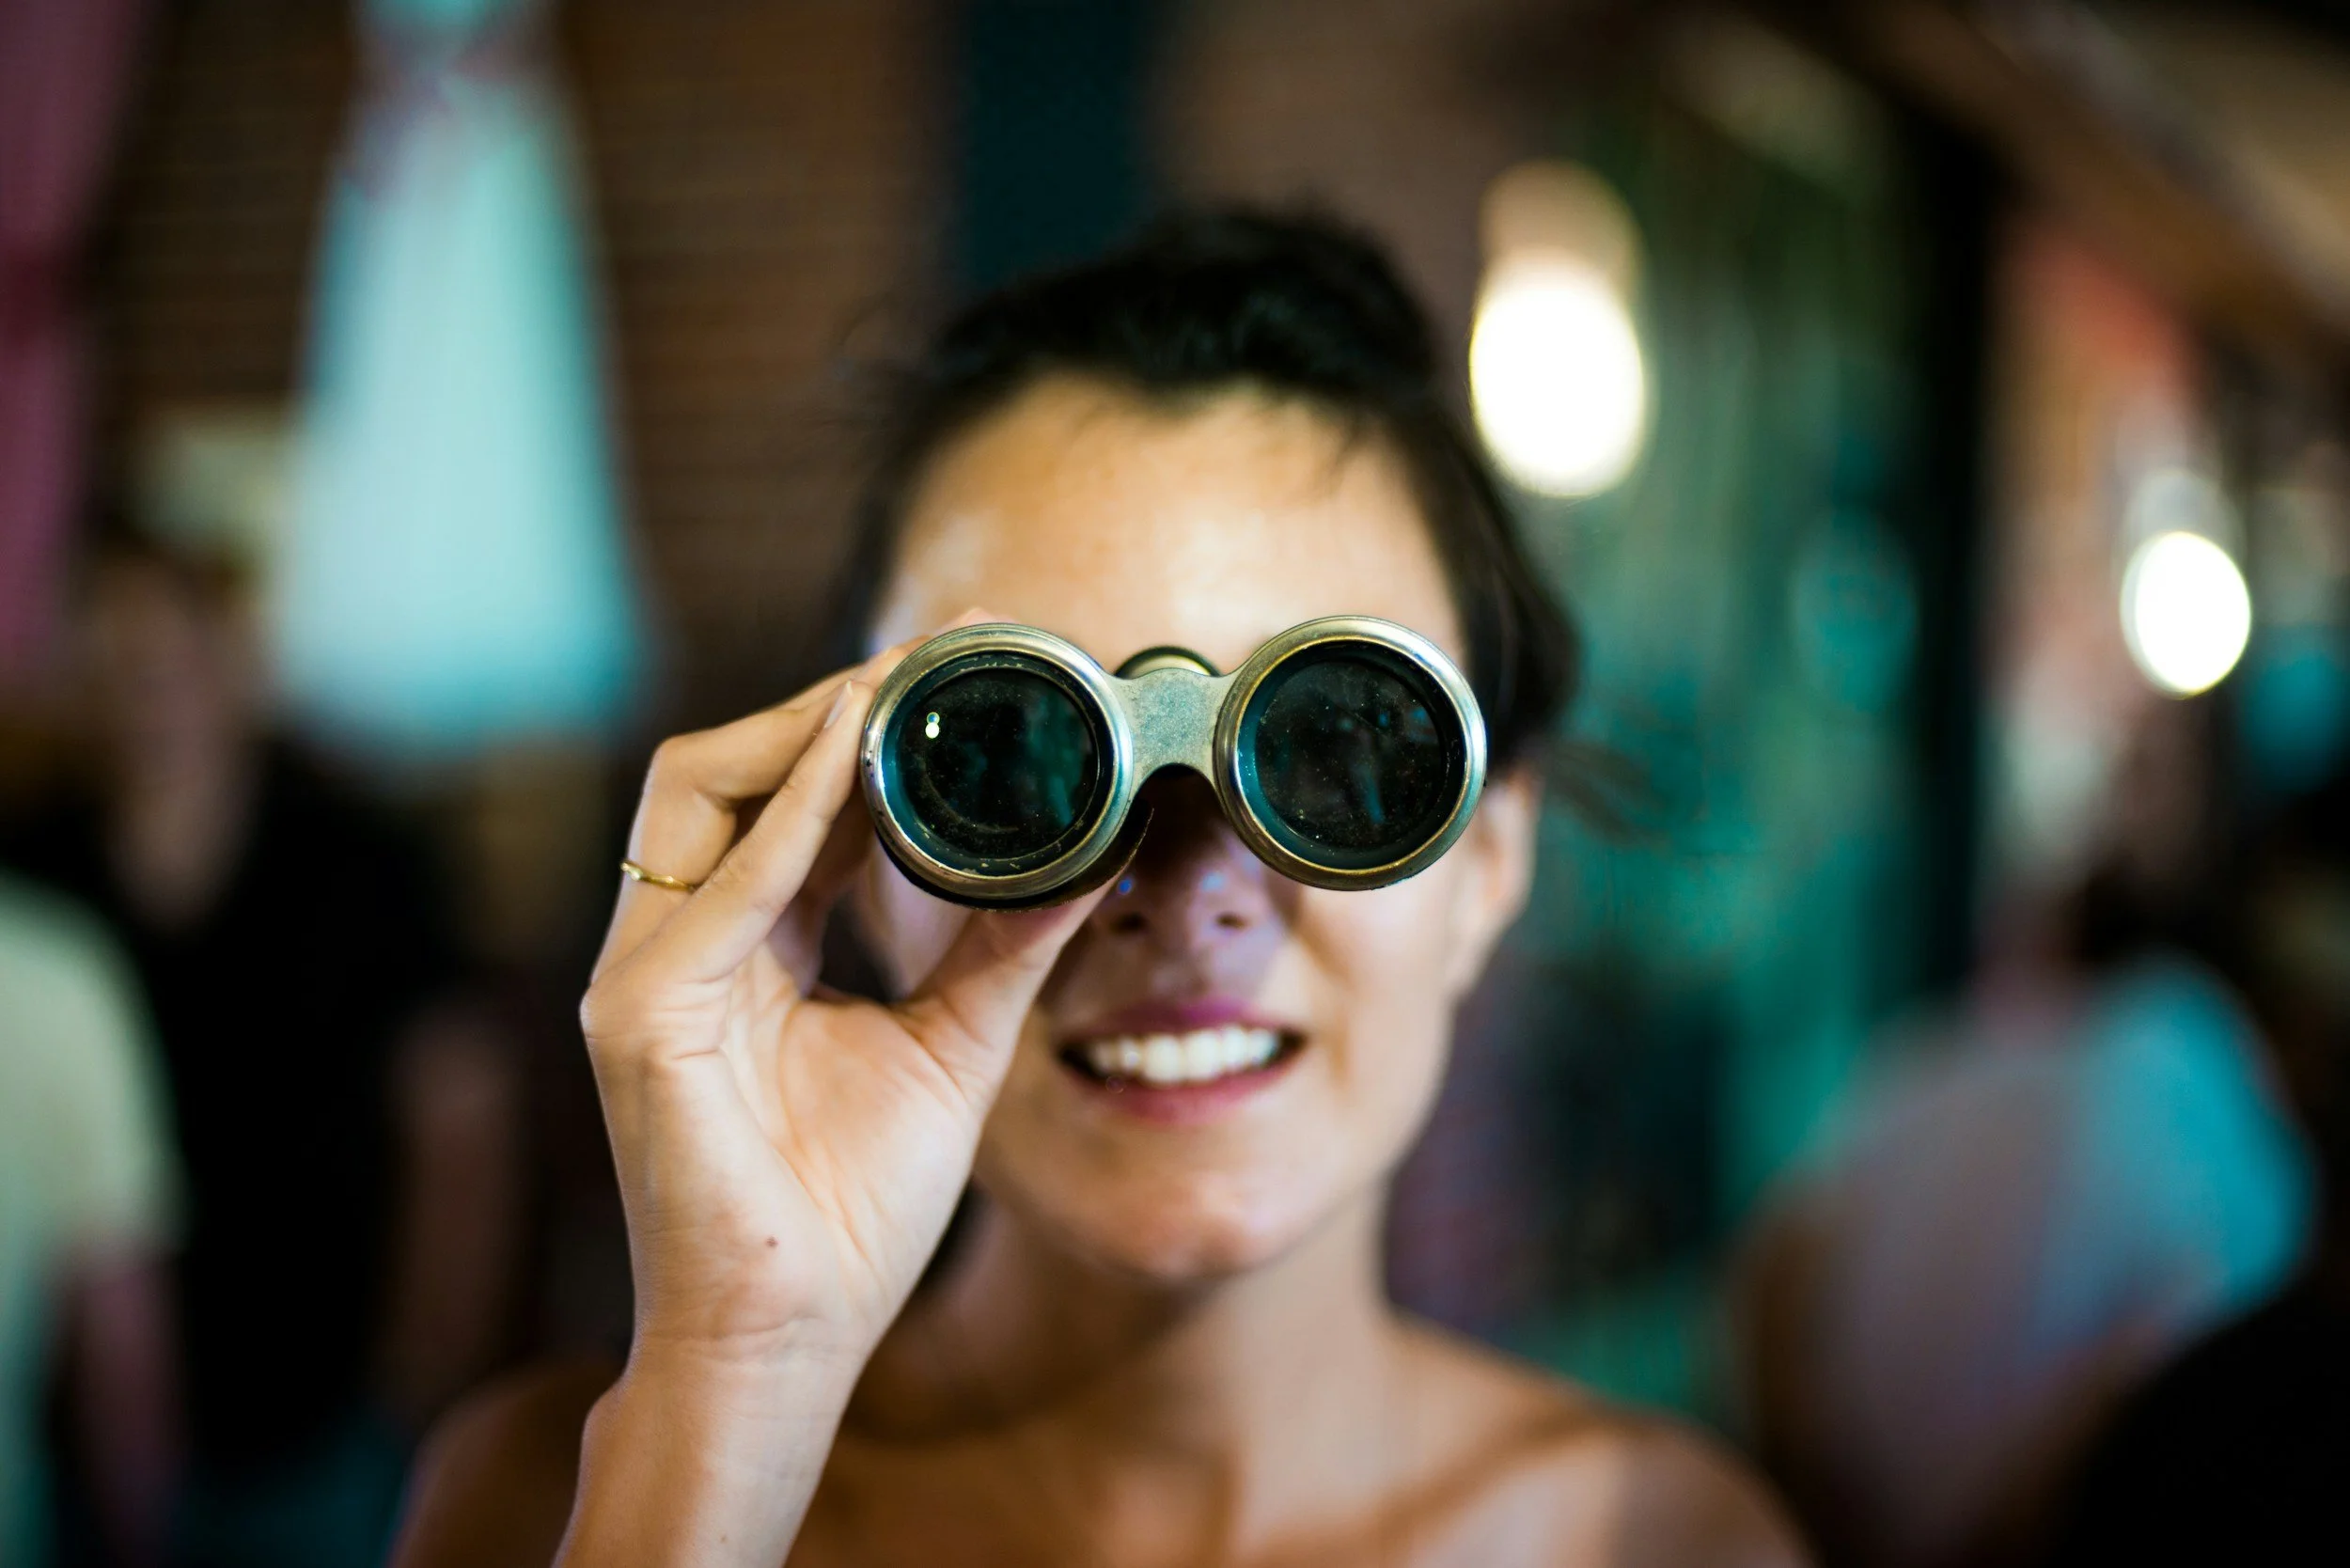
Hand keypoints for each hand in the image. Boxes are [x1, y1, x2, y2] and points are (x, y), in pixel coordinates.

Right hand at [579, 628, 1101, 1373]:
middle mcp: (680, 945)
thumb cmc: (851, 1211)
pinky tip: (858, 754)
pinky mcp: (638, 1018)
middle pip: (724, 771)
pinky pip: (718, 888)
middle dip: (825, 702)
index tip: (960, 668)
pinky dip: (789, 815)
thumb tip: (1094, 852)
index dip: (864, 728)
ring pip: (692, 793)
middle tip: (938, 651)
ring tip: (899, 683)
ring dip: (800, 729)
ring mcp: (643, 976)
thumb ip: (1004, 945)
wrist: (791, 1339)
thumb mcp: (952, 1046)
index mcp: (747, 950)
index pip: (789, 802)